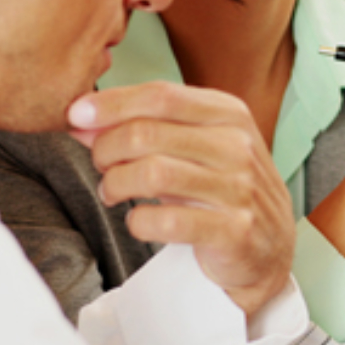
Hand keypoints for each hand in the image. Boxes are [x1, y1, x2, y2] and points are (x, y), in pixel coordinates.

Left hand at [67, 82, 294, 316]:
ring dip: (115, 184)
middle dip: (106, 149)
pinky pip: (165, 221)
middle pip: (147, 133)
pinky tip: (139, 221)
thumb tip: (81, 118)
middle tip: (101, 165)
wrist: (268, 248)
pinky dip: (138, 221)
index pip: (161, 96)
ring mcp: (240, 189)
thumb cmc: (221, 190)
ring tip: (111, 192)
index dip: (111, 103)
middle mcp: (239, 147)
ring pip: (151, 174)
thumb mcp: (192, 148)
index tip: (76, 114)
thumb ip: (144, 128)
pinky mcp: (234, 231)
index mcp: (229, 115)